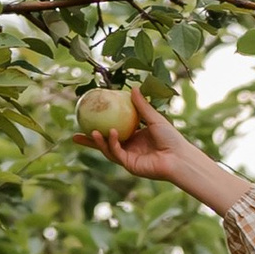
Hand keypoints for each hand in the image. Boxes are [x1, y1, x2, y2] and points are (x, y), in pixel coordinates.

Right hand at [99, 94, 249, 213]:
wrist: (179, 157)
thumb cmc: (171, 138)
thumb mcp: (154, 118)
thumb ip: (142, 106)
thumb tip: (132, 87)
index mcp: (135, 137)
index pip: (114, 130)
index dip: (101, 125)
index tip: (89, 118)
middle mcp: (130, 148)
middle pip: (105, 143)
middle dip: (89, 141)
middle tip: (75, 134)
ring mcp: (129, 158)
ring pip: (108, 150)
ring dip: (98, 142)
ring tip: (91, 131)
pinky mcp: (130, 165)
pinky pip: (117, 153)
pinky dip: (112, 144)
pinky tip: (111, 134)